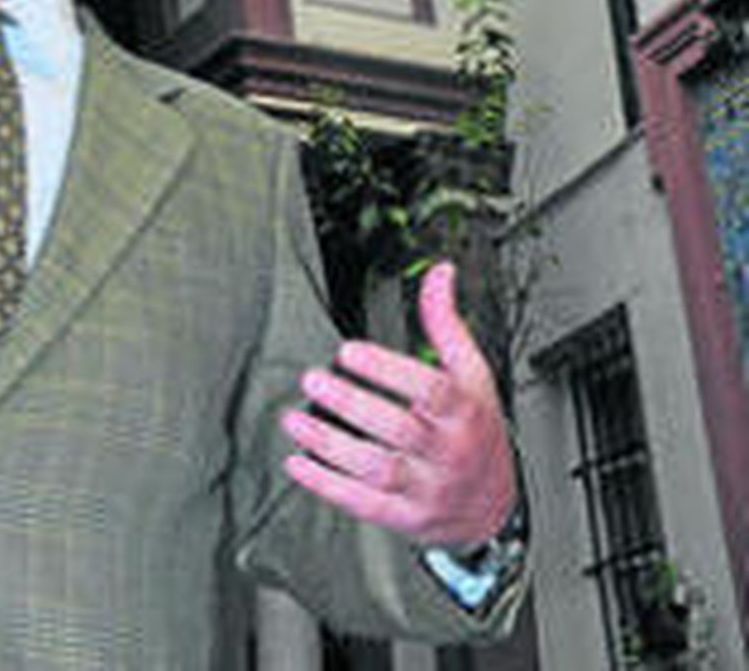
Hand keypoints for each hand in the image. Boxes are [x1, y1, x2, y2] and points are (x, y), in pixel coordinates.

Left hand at [280, 262, 516, 546]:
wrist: (495, 506)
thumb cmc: (477, 430)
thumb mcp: (472, 374)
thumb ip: (446, 324)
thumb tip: (439, 274)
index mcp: (465, 413)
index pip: (432, 391)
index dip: (388, 370)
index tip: (348, 351)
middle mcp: (448, 453)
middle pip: (400, 429)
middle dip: (352, 404)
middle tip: (313, 380)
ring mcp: (428, 489)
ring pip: (378, 469)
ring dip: (331, 445)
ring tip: (295, 420)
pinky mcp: (407, 517)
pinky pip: (366, 504)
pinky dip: (328, 485)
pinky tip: (298, 462)